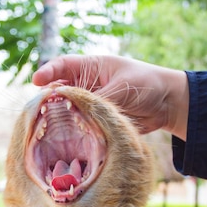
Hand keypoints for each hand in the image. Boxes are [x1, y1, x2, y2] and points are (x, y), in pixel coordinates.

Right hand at [32, 55, 188, 139]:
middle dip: (49, 100)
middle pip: (60, 91)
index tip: (37, 81)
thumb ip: (99, 99)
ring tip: (49, 127)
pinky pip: (82, 127)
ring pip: (69, 111)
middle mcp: (87, 85)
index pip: (63, 66)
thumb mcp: (122, 88)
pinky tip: (67, 140)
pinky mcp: (97, 122)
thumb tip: (77, 112)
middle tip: (40, 110)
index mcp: (92, 67)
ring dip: (60, 119)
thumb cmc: (148, 84)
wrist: (168, 104)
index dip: (48, 72)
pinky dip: (74, 133)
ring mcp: (91, 104)